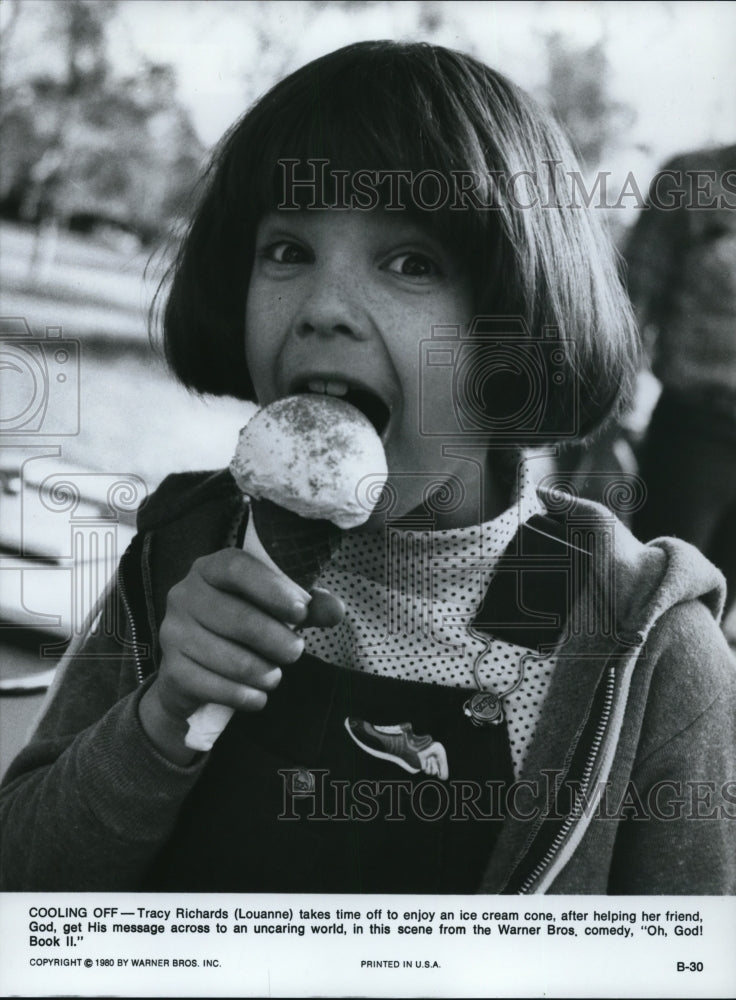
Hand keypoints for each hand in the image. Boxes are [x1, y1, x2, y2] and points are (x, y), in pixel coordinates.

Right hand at [138, 548, 342, 763]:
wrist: (192, 674)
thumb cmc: (240, 631)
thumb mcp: (275, 611)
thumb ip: (307, 607)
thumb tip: (335, 610)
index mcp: (210, 569)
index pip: (237, 567)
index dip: (272, 588)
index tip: (301, 611)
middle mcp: (184, 594)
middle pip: (236, 616)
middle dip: (275, 639)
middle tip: (296, 652)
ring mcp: (172, 631)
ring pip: (226, 656)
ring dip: (261, 672)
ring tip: (275, 676)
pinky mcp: (171, 669)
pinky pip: (212, 685)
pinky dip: (242, 695)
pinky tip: (257, 697)